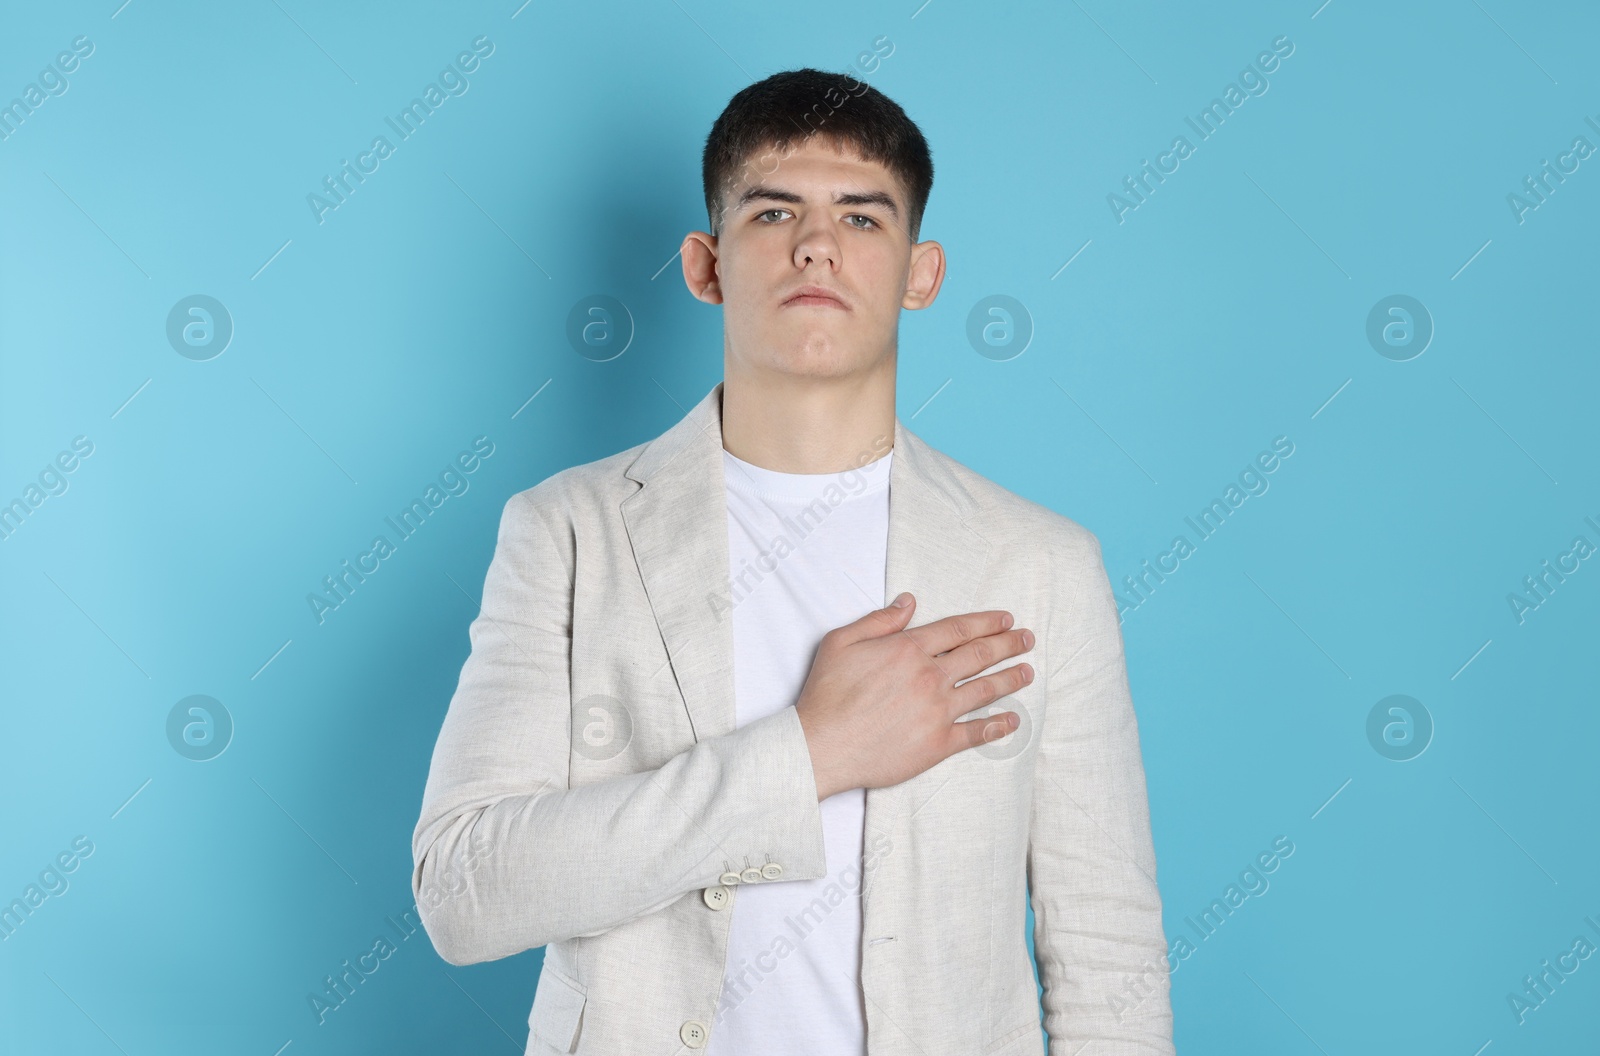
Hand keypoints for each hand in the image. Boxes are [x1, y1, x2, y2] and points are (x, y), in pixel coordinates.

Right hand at [794, 592, 1033, 800]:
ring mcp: (938, 711)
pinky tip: (1013, 720)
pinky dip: (999, 726)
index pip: (958, 629)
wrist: (821, 746)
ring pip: (985, 690)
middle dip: (1008, 644)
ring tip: (1028, 671)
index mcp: (908, 649)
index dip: (986, 622)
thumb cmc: (826, 694)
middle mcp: (930, 677)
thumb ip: (879, 620)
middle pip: (979, 655)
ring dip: (1011, 678)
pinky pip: (977, 732)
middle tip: (1027, 639)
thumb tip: (909, 602)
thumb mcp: (841, 642)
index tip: (1006, 619)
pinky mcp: (938, 744)